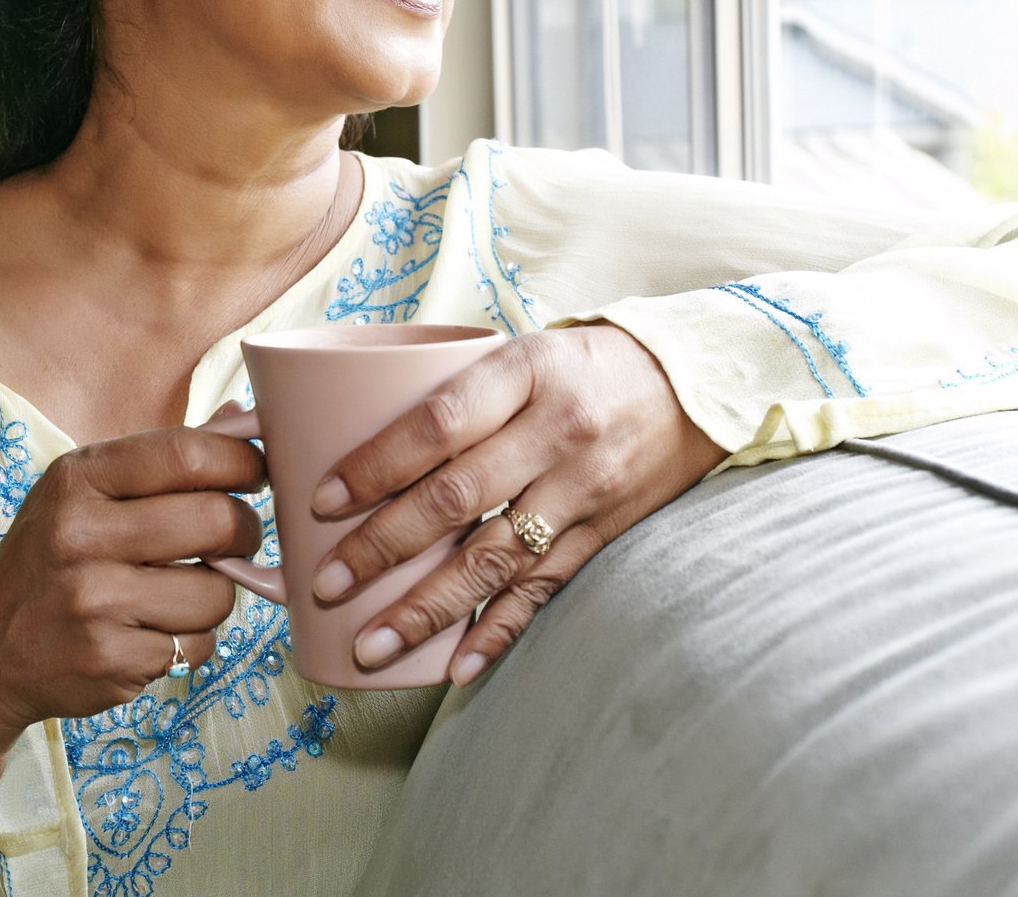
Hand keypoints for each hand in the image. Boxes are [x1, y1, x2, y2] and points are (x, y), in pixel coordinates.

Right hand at [0, 426, 266, 744]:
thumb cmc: (48, 560)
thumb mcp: (82, 493)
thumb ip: (158, 461)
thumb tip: (243, 416)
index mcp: (78, 478)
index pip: (187, 453)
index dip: (242, 461)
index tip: (256, 473)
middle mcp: (81, 535)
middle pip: (216, 520)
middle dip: (244, 530)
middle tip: (235, 537)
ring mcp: (95, 602)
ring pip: (217, 591)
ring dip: (214, 595)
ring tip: (178, 593)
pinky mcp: (111, 660)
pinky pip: (198, 644)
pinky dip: (190, 641)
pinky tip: (151, 633)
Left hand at [308, 323, 725, 685]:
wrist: (696, 384)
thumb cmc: (583, 364)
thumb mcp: (522, 351)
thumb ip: (453, 390)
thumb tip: (344, 429)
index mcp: (525, 371)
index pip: (438, 423)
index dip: (375, 465)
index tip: (320, 502)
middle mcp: (555, 432)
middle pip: (456, 499)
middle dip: (382, 548)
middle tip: (326, 584)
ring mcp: (582, 488)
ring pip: (494, 559)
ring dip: (428, 609)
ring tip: (372, 645)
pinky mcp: (602, 532)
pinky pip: (544, 589)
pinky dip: (499, 632)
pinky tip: (457, 666)